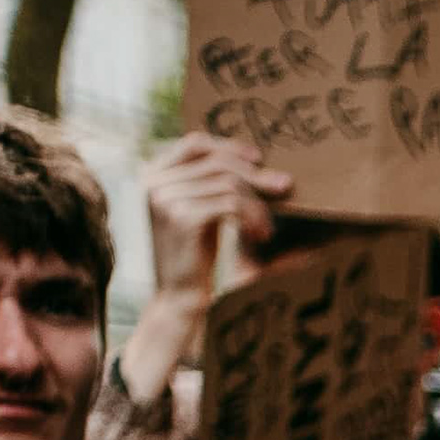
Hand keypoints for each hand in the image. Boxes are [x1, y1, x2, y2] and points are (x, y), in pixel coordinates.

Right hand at [138, 133, 288, 315]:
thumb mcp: (199, 212)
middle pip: (217, 162)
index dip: (229, 146)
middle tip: (286, 187)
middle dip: (256, 174)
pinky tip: (260, 236)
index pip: (194, 143)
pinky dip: (253, 217)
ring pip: (229, 183)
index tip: (259, 158)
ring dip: (258, 204)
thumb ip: (209, 185)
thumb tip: (254, 161)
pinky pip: (231, 204)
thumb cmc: (194, 255)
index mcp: (153, 175)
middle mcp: (153, 182)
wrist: (179, 296)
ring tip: (266, 228)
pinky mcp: (182, 217)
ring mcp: (165, 198)